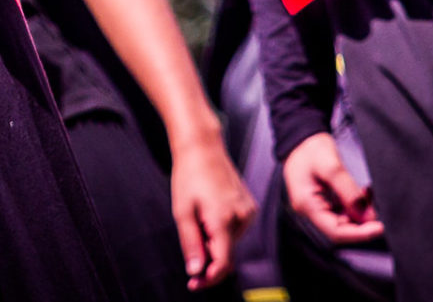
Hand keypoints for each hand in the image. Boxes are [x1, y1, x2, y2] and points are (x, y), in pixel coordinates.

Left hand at [169, 138, 256, 289]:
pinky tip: (211, 213)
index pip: (223, 263)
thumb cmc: (190, 176)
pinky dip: (223, 230)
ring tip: (200, 218)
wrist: (203, 148)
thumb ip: (190, 242)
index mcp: (223, 219)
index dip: (209, 278)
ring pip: (231, 242)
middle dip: (209, 257)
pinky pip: (237, 229)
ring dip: (215, 241)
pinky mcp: (250, 207)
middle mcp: (241, 217)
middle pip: (227, 254)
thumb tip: (196, 270)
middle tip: (191, 242)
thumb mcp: (182, 211)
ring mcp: (248, 211)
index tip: (195, 283)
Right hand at [281, 133, 382, 245]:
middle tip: (376, 207)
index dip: (359, 233)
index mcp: (306, 204)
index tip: (379, 227)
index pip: (335, 231)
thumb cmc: (310, 148)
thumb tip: (367, 216)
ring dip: (359, 211)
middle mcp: (309, 209)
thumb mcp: (332, 167)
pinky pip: (340, 210)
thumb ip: (349, 193)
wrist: (300, 136)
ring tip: (368, 193)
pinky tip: (361, 193)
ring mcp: (314, 205)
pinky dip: (353, 204)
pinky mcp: (321, 200)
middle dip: (361, 220)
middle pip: (339, 228)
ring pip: (342, 219)